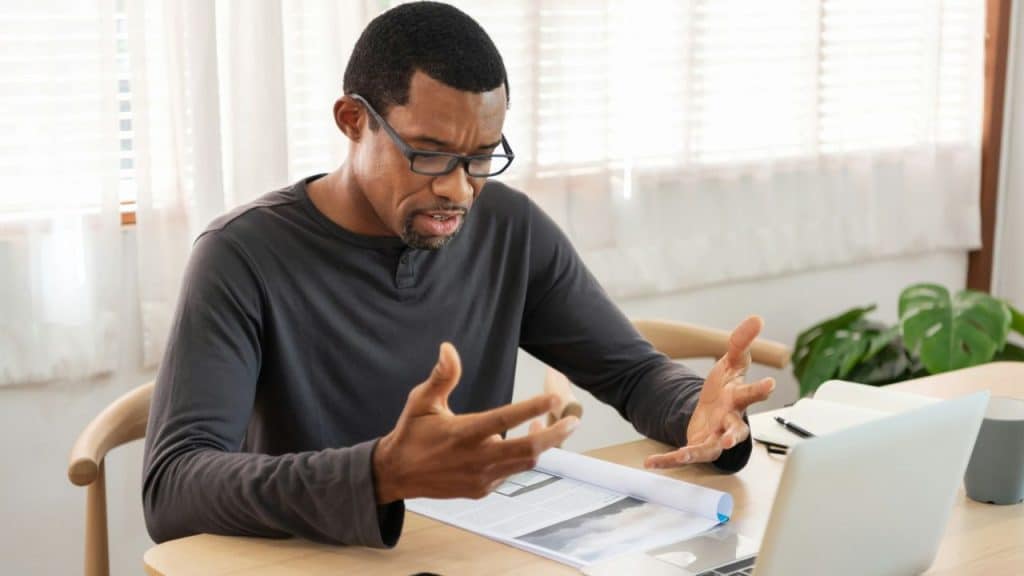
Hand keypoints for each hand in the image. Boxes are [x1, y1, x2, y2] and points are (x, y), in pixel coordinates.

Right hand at [373, 342, 579, 502]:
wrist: (396, 474)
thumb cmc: (411, 433)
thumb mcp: (421, 401)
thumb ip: (441, 376)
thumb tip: (448, 348)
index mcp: (462, 433)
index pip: (503, 419)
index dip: (531, 408)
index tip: (553, 397)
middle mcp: (475, 459)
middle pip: (528, 449)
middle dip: (556, 434)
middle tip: (573, 420)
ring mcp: (481, 478)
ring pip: (524, 462)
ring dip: (543, 444)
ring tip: (552, 425)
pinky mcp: (482, 489)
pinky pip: (511, 471)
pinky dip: (523, 456)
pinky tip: (525, 441)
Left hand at [645, 316, 775, 468]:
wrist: (713, 411)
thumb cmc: (727, 388)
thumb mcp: (731, 362)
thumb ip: (741, 342)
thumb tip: (756, 318)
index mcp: (738, 398)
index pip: (752, 393)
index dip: (761, 389)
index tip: (769, 384)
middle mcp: (730, 421)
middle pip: (737, 429)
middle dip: (736, 436)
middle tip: (732, 440)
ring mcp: (716, 437)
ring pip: (712, 448)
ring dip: (700, 452)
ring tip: (686, 454)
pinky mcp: (700, 447)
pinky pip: (685, 455)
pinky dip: (668, 460)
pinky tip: (652, 462)